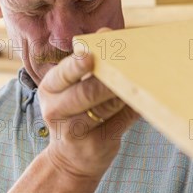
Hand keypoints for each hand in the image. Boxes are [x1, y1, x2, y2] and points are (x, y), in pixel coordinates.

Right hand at [38, 30, 138, 181]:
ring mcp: (74, 131)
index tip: (91, 54)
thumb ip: (88, 67)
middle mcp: (56, 110)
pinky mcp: (94, 146)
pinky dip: (132, 109)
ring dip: (124, 93)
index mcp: (50, 88)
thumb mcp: (71, 90)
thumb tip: (108, 34)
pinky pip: (119, 122)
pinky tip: (143, 100)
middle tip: (127, 66)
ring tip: (139, 79)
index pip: (63, 74)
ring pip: (105, 108)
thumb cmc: (76, 114)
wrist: (69, 159)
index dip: (77, 64)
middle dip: (108, 80)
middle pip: (86, 92)